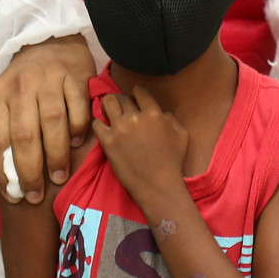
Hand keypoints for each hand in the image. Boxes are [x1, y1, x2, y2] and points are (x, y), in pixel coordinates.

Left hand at [0, 35, 92, 203]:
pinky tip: (76, 143)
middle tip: (37, 195)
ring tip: (59, 176)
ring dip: (56, 155)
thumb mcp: (7, 100)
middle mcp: (21, 86)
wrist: (49, 41)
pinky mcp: (75, 75)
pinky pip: (77, 109)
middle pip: (24, 136)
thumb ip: (7, 131)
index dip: (4, 173)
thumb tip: (12, 179)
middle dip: (30, 171)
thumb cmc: (26, 82)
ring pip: (52, 124)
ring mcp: (49, 79)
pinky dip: (77, 130)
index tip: (14, 196)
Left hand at [94, 87, 189, 208]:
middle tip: (121, 108)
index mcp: (153, 113)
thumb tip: (161, 112)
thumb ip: (171, 118)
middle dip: (121, 100)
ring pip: (107, 103)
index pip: (139, 91)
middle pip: (122, 97)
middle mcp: (135, 117)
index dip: (137, 94)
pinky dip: (99, 124)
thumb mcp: (181, 135)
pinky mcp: (107, 141)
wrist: (158, 185)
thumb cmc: (172, 162)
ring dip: (108, 106)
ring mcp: (119, 128)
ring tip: (109, 112)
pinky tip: (103, 129)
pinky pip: (97, 123)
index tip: (135, 99)